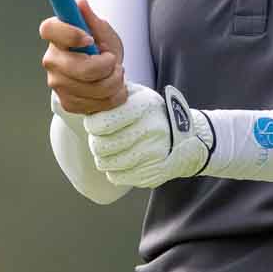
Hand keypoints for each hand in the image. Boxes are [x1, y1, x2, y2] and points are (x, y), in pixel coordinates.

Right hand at [40, 0, 126, 114]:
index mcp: (55, 36)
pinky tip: (113, 88)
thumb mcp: (100, 30)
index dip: (70, 34)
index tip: (90, 39)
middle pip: (80, 69)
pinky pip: (98, 104)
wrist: (102, 73)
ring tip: (116, 73)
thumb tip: (80, 3)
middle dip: (107, 66)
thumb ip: (91, 19)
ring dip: (115, 81)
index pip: (50, 30)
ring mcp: (58, 84)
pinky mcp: (68, 102)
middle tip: (113, 60)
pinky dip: (114, 97)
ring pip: (95, 89)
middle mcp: (52, 61)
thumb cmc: (99, 46)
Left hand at [84, 83, 215, 187]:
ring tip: (112, 150)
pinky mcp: (151, 173)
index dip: (92, 125)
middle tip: (102, 139)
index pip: (101, 123)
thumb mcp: (139, 95)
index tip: (95, 124)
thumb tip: (84, 97)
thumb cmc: (153, 114)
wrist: (188, 139)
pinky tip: (124, 161)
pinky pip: (116, 177)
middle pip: (100, 146)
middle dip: (96, 143)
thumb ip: (114, 94)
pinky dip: (115, 170)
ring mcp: (152, 154)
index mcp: (144, 106)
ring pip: (106, 163)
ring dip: (104, 158)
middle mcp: (150, 130)